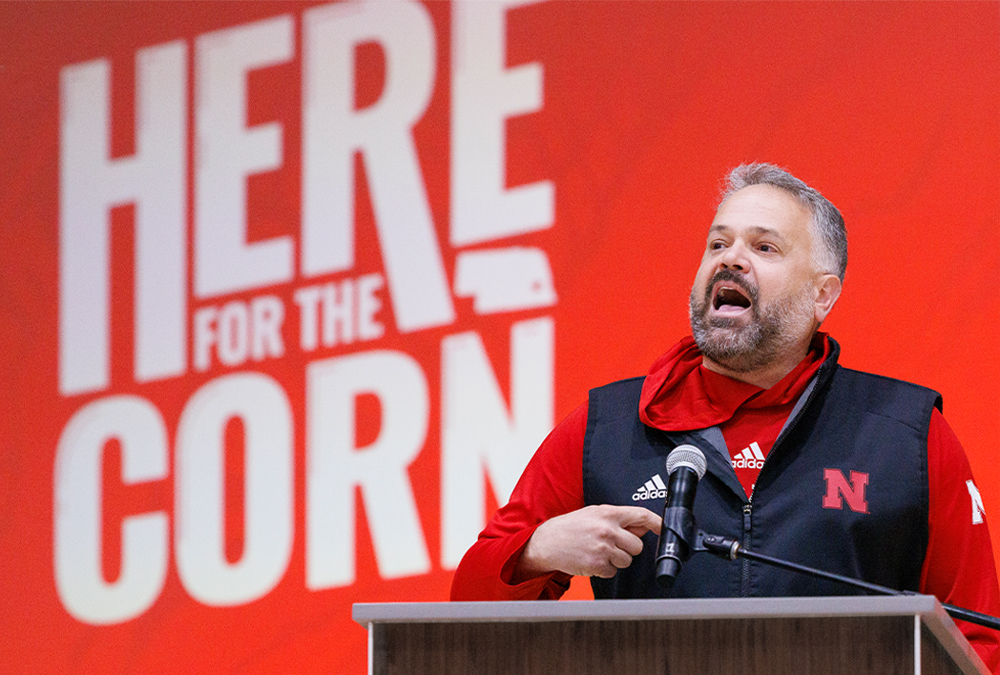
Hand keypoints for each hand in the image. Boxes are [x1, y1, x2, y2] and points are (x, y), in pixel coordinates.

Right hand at [514, 504, 661, 579]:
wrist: (546, 542)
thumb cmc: (570, 527)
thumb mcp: (593, 514)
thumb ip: (618, 519)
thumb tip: (641, 526)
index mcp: (608, 513)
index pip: (642, 516)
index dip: (657, 523)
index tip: (665, 529)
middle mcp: (607, 529)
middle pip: (637, 545)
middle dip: (628, 548)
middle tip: (612, 544)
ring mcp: (602, 548)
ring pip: (627, 560)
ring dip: (616, 559)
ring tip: (598, 551)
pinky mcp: (597, 564)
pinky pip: (613, 571)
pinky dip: (605, 568)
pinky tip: (592, 559)